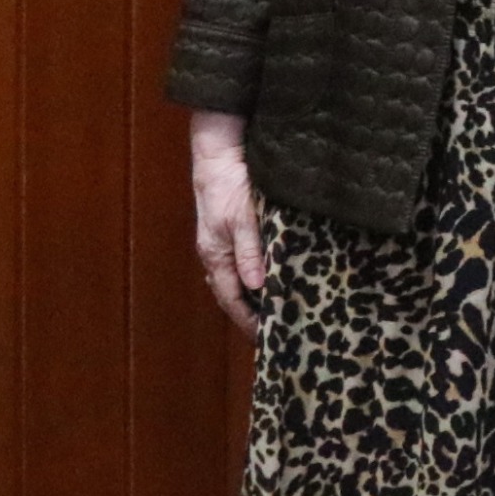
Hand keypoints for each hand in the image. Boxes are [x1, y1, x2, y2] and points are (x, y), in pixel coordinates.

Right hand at [188, 110, 265, 332]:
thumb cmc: (228, 186)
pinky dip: (257, 278)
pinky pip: (244, 264)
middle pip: (233, 295)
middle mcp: (218, 255)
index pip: (232, 301)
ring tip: (278, 313)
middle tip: (277, 333)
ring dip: (255, 299)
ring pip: (238, 280)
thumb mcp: (242, 219)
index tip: (267, 341)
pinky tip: (273, 281)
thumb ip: (250, 251)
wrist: (219, 154)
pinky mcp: (234, 232)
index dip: (248, 322)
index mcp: (216, 256)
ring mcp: (224, 244)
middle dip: (251, 316)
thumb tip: (256, 287)